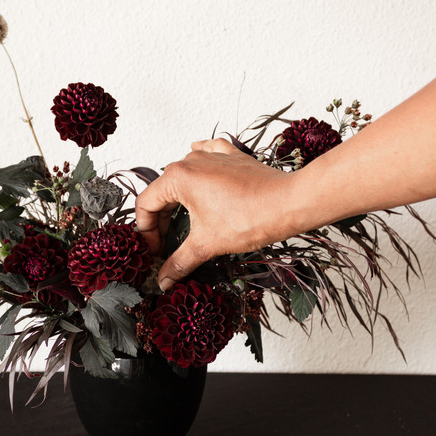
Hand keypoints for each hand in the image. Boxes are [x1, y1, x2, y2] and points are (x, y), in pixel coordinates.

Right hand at [135, 138, 296, 290]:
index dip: (145, 233)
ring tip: (179, 222)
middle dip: (160, 221)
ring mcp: (212, 157)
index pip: (146, 205)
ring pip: (182, 176)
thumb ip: (179, 263)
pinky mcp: (232, 158)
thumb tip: (163, 281)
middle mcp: (191, 162)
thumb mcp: (207, 245)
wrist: (290, 203)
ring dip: (177, 199)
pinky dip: (198, 163)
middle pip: (162, 192)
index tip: (154, 252)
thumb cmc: (251, 218)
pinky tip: (196, 162)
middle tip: (165, 245)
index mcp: (178, 178)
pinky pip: (207, 154)